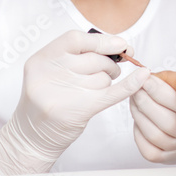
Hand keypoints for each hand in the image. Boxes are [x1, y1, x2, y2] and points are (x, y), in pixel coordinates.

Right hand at [0, 30, 149, 174]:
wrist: (32, 136)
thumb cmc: (49, 98)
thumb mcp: (52, 71)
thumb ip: (78, 55)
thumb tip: (121, 45)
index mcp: (42, 58)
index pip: (78, 39)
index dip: (103, 41)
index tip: (121, 45)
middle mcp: (49, 73)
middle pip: (95, 59)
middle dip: (108, 66)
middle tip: (108, 74)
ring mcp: (61, 92)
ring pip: (103, 78)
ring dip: (106, 83)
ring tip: (92, 91)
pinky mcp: (77, 110)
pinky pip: (112, 93)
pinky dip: (130, 85)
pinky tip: (143, 76)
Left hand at [130, 75, 175, 164]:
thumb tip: (152, 75)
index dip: (160, 89)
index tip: (146, 78)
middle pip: (167, 121)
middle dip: (146, 101)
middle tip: (136, 87)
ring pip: (154, 135)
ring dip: (139, 115)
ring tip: (135, 99)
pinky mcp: (167, 159)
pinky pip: (149, 150)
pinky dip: (139, 134)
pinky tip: (138, 119)